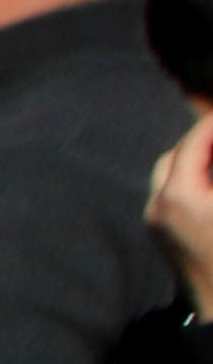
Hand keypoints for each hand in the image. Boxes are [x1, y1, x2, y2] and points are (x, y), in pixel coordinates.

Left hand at [148, 114, 212, 324]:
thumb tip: (209, 151)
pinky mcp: (161, 239)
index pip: (194, 144)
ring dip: (193, 162)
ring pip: (168, 177)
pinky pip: (169, 197)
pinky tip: (210, 182)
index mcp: (179, 196)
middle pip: (174, 157)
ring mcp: (155, 224)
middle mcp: (158, 207)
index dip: (212, 125)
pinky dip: (188, 182)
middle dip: (201, 142)